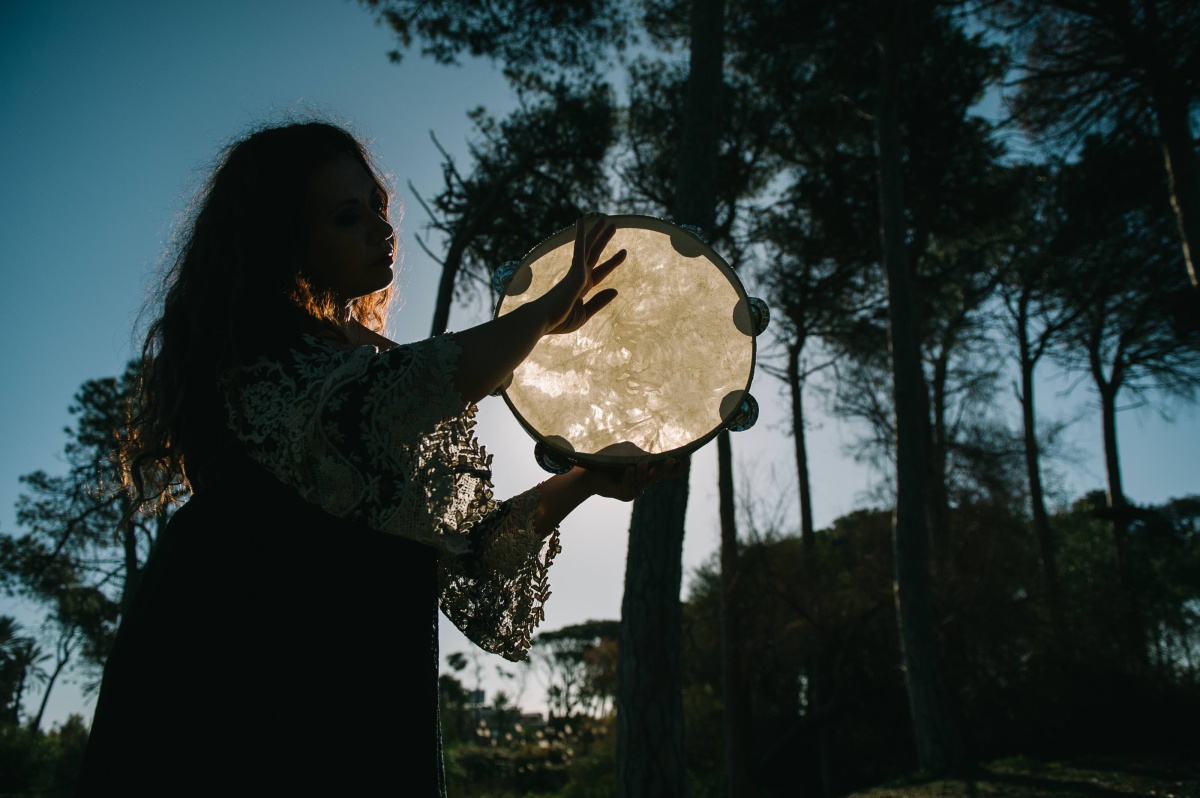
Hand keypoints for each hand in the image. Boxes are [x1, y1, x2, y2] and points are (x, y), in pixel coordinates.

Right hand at [541, 217, 626, 334]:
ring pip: (588, 247)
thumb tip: (616, 290)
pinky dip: (580, 235)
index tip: (624, 252)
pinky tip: (581, 221)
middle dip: (604, 240)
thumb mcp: (584, 314)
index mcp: (581, 288)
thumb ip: (599, 302)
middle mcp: (578, 276)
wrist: (542, 320)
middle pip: (594, 254)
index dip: (612, 261)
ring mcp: (576, 272)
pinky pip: (578, 249)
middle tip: (613, 225)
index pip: (600, 272)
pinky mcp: (574, 270)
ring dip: (597, 233)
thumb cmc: (559, 320)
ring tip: (607, 219)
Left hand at [581, 456, 690, 502]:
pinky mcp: (626, 495)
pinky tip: (628, 469)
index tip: (687, 458)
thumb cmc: (609, 458)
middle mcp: (645, 480)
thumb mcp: (627, 451)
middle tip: (672, 459)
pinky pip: (631, 487)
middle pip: (660, 476)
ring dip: (644, 472)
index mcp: (649, 469)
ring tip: (642, 463)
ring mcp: (636, 489)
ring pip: (646, 482)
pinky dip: (629, 477)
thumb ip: (640, 453)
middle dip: (666, 468)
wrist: (589, 470)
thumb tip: (650, 459)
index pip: (669, 470)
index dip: (679, 467)